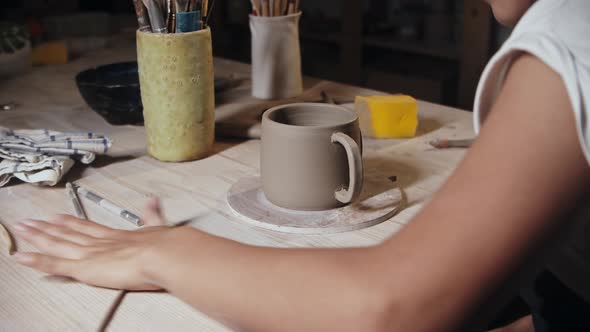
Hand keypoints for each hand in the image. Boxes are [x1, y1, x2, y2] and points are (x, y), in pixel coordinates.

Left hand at [11, 197, 173, 290]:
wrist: (166, 253)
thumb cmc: (166, 246)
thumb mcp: (159, 227)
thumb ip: (152, 214)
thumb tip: (153, 199)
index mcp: (117, 235)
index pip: (88, 228)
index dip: (72, 222)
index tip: (59, 216)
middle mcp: (100, 242)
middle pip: (68, 233)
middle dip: (48, 228)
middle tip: (30, 221)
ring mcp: (90, 253)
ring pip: (57, 244)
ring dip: (38, 237)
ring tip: (22, 230)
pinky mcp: (85, 267)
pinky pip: (55, 264)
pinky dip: (37, 260)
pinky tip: (21, 256)